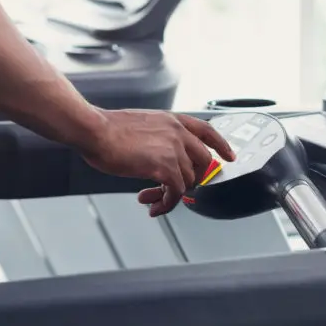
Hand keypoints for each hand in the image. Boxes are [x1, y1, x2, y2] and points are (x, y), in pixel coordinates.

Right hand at [81, 109, 235, 216]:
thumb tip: (158, 154)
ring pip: (189, 180)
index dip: (222, 145)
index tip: (230, 156)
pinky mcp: (165, 167)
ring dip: (172, 194)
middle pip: (204, 161)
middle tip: (174, 189)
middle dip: (192, 179)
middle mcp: (178, 133)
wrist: (96, 131)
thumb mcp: (142, 124)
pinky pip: (176, 193)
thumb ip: (157, 136)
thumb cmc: (108, 128)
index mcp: (172, 120)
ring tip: (152, 198)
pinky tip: (154, 206)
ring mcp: (174, 150)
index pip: (208, 130)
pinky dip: (167, 204)